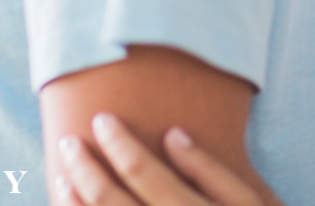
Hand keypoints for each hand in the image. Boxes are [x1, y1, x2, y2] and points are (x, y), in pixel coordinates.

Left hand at [56, 113, 264, 205]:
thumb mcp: (252, 204)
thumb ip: (213, 171)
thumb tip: (173, 135)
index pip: (140, 169)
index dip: (117, 141)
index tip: (101, 118)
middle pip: (107, 198)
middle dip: (83, 166)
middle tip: (68, 142)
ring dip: (72, 201)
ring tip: (62, 176)